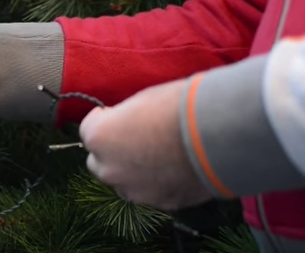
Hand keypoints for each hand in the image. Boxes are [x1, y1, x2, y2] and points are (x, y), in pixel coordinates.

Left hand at [78, 79, 212, 210]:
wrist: (217, 133)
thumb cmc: (177, 107)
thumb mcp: (139, 101)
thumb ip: (122, 119)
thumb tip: (123, 123)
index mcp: (99, 139)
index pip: (87, 129)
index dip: (102, 120)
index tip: (114, 114)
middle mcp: (110, 169)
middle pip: (98, 162)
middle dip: (110, 150)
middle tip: (132, 136)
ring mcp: (135, 190)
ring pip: (123, 182)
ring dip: (131, 170)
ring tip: (155, 154)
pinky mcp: (162, 203)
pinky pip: (150, 192)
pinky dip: (156, 182)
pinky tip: (174, 166)